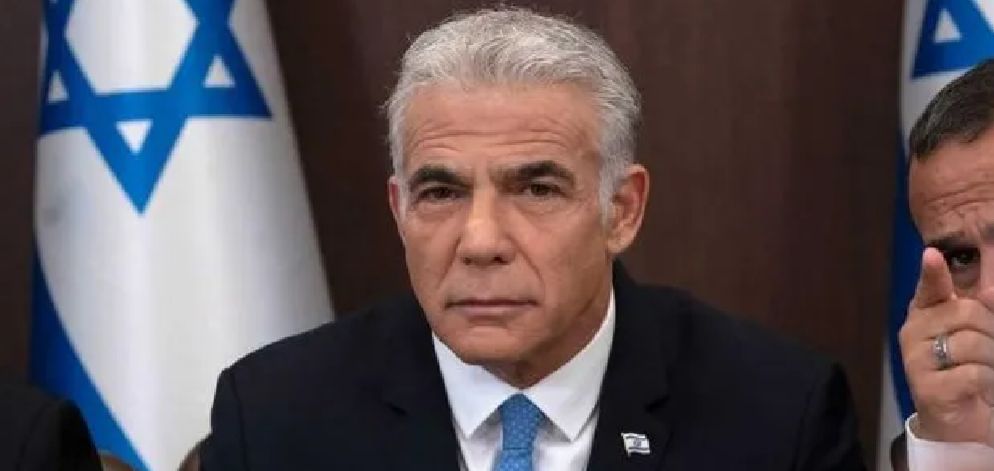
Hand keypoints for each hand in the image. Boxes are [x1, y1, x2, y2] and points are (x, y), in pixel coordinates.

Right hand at [899, 247, 993, 443]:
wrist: (958, 425)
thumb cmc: (970, 374)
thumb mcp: (980, 338)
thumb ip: (983, 312)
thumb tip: (991, 292)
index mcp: (925, 315)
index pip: (930, 288)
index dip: (933, 273)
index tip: (932, 255)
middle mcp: (913, 334)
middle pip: (966, 313)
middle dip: (992, 332)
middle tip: (991, 354)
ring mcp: (916, 362)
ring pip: (971, 344)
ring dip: (993, 362)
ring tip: (987, 375)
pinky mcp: (927, 389)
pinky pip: (972, 374)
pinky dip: (988, 384)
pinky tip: (981, 392)